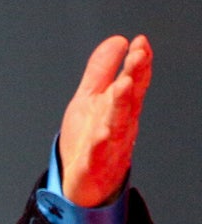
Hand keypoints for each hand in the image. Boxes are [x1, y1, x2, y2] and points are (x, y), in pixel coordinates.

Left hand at [58, 34, 152, 207]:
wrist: (83, 184)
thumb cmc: (88, 139)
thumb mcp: (91, 99)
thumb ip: (102, 71)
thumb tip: (119, 39)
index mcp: (118, 107)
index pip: (133, 82)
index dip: (138, 63)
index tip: (140, 42)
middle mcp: (118, 124)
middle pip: (129, 98)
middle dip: (134, 77)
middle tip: (138, 56)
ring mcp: (108, 146)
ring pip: (117, 123)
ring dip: (120, 105)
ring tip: (122, 85)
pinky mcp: (92, 166)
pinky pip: (97, 155)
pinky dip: (99, 145)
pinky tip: (101, 134)